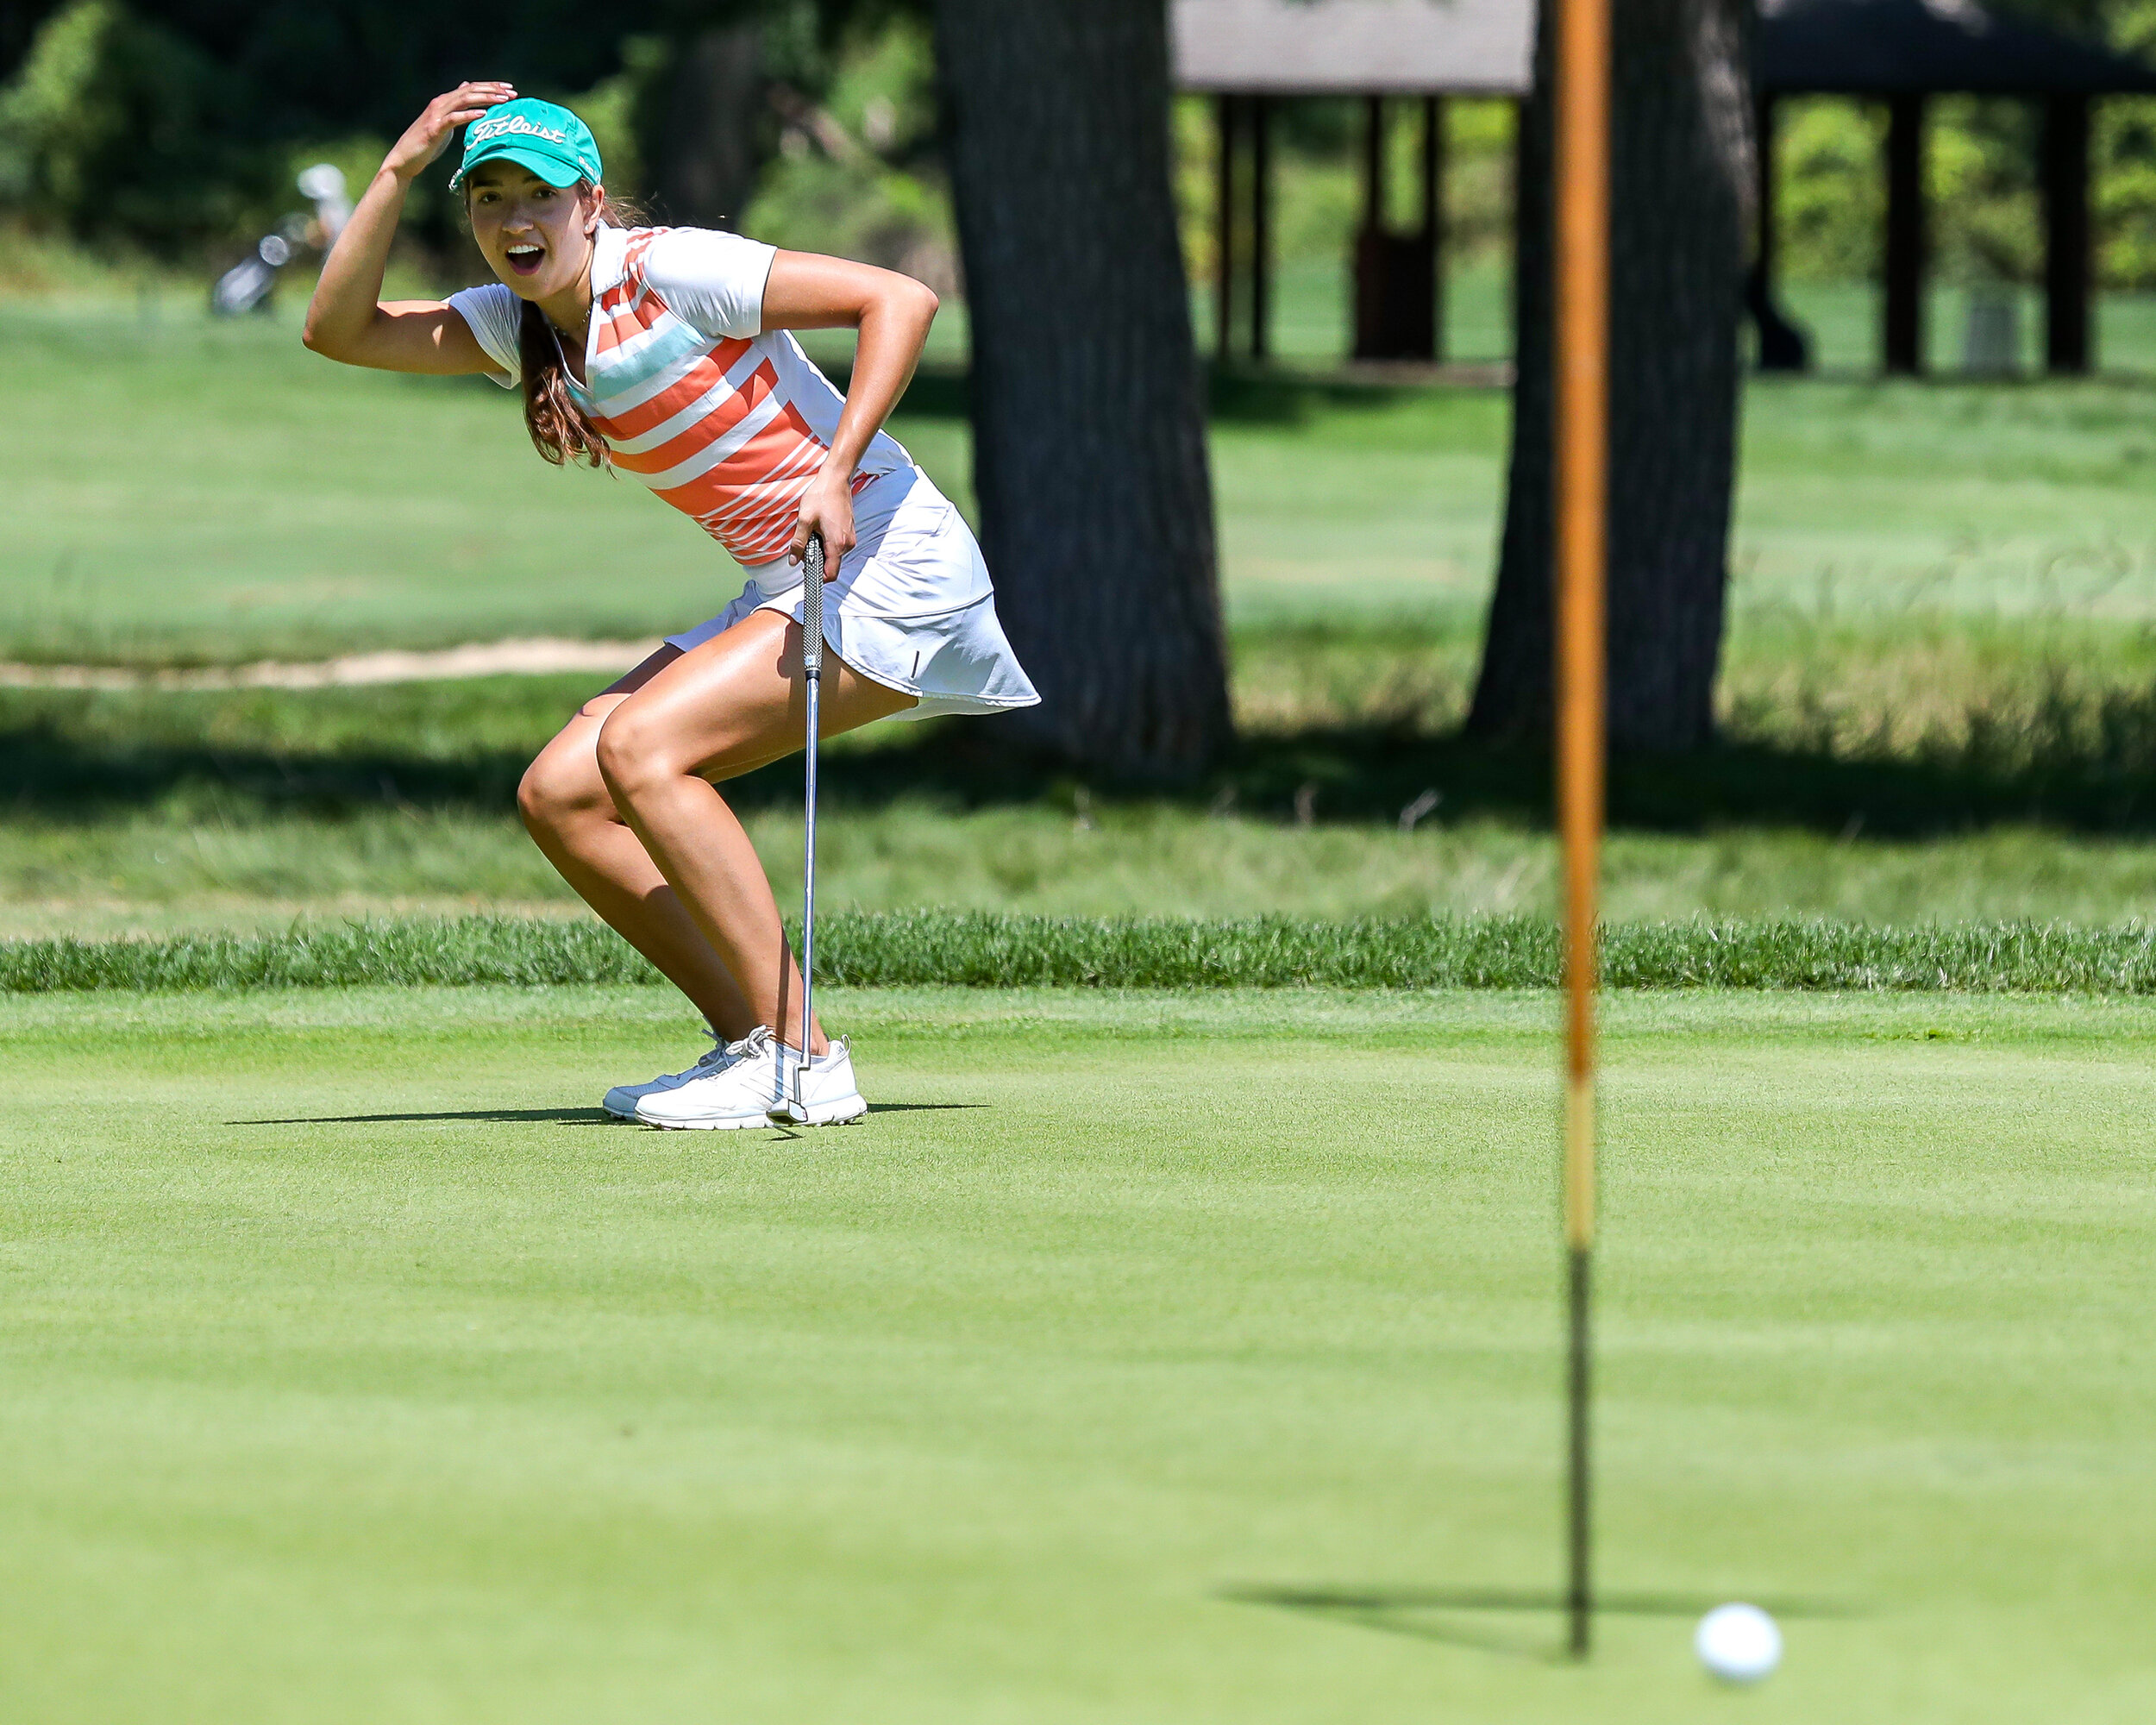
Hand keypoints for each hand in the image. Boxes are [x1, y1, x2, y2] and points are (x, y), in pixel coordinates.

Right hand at [382, 82, 517, 182]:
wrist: (405, 158)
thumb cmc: (426, 142)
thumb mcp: (444, 121)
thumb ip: (455, 106)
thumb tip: (464, 88)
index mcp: (445, 102)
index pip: (471, 88)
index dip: (491, 86)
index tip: (509, 88)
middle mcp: (441, 103)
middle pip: (470, 90)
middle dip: (493, 90)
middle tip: (512, 92)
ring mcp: (437, 115)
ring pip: (463, 100)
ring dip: (485, 98)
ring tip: (503, 100)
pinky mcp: (434, 129)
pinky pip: (453, 119)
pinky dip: (468, 115)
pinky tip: (482, 114)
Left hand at [790, 471, 856, 576]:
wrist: (835, 479)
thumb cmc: (822, 496)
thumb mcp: (804, 520)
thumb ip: (798, 543)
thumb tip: (793, 560)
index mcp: (837, 544)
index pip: (830, 574)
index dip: (817, 576)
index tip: (806, 571)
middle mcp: (847, 544)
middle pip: (831, 564)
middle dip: (816, 559)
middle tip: (804, 543)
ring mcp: (850, 538)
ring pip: (833, 554)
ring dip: (821, 549)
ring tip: (813, 531)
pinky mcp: (849, 532)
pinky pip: (837, 545)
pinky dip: (826, 542)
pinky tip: (820, 527)